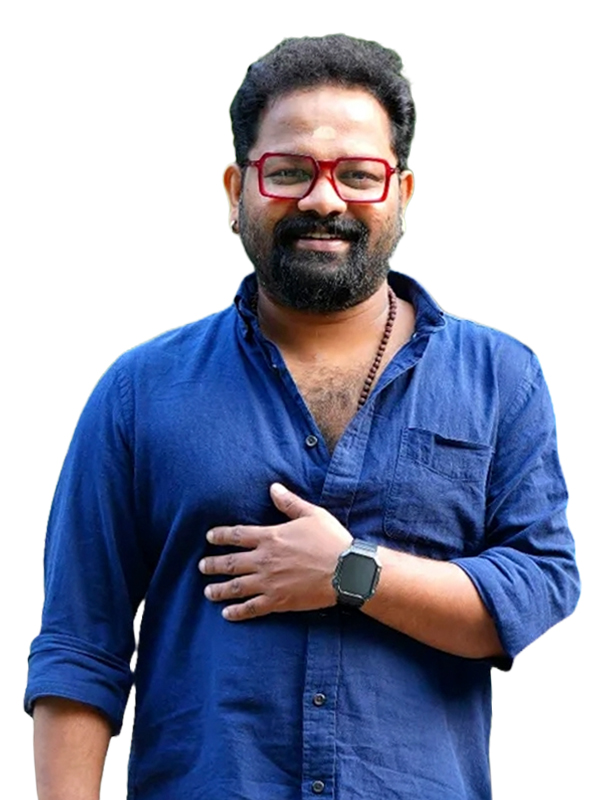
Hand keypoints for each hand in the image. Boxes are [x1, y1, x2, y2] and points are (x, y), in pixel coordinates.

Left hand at [198, 483, 351, 620]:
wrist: (346, 571)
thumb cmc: (331, 540)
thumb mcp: (311, 514)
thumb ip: (289, 502)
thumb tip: (273, 487)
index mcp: (270, 537)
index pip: (237, 535)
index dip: (220, 535)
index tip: (209, 537)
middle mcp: (264, 560)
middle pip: (230, 563)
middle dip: (213, 565)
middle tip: (201, 567)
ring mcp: (269, 582)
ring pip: (236, 587)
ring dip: (219, 590)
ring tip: (208, 592)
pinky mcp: (278, 601)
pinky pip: (252, 608)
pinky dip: (238, 612)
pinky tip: (227, 614)